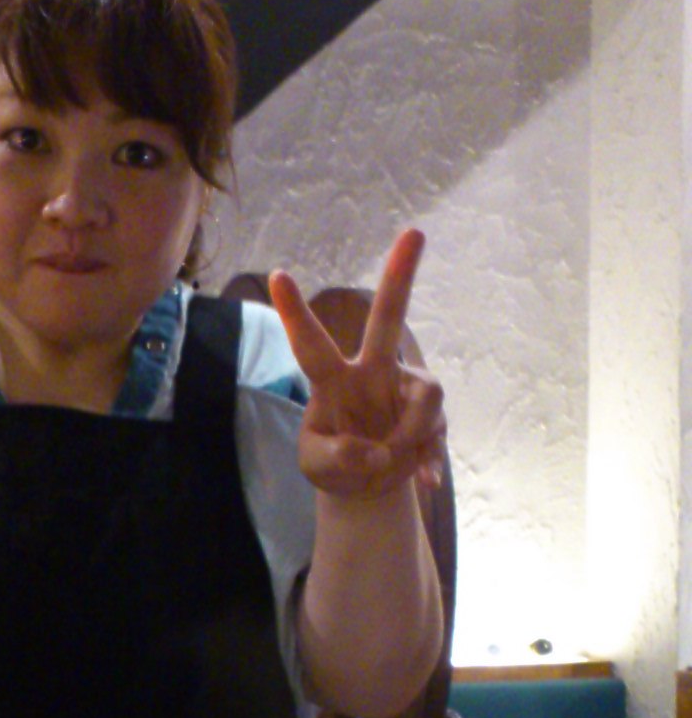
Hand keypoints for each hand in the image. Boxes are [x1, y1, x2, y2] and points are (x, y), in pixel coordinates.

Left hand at [268, 229, 445, 500]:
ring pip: (429, 394)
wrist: (367, 486)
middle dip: (401, 275)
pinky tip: (422, 480)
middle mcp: (374, 372)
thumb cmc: (333, 464)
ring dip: (411, 434)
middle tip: (415, 231)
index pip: (310, 344)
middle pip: (390, 318)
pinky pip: (439, 430)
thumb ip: (337, 458)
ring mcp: (406, 389)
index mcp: (333, 379)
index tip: (277, 275)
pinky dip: (428, 461)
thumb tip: (375, 452)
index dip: (295, 312)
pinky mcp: (432, 415)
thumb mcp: (317, 468)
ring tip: (390, 462)